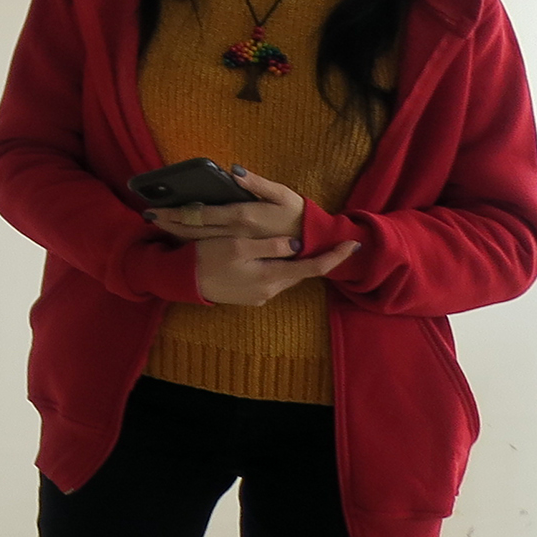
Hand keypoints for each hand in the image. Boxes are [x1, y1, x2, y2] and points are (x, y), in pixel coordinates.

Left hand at [149, 167, 307, 243]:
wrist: (314, 243)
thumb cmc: (297, 214)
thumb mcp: (281, 193)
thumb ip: (256, 183)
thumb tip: (233, 170)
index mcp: (242, 216)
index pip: (201, 215)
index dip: (177, 212)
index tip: (156, 209)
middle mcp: (235, 233)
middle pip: (194, 229)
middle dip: (170, 223)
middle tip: (149, 216)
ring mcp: (236, 245)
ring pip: (200, 240)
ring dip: (177, 233)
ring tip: (159, 225)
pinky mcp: (241, 252)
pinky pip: (211, 247)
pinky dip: (192, 242)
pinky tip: (181, 236)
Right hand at [191, 232, 356, 306]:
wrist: (183, 281)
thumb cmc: (207, 259)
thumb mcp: (237, 246)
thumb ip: (269, 246)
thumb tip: (294, 245)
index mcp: (271, 276)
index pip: (312, 268)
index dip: (334, 257)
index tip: (354, 246)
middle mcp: (270, 290)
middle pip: (299, 271)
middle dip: (311, 257)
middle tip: (323, 240)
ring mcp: (259, 295)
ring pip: (284, 275)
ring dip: (289, 261)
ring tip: (292, 245)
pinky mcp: (249, 296)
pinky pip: (269, 278)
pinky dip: (273, 267)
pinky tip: (264, 256)